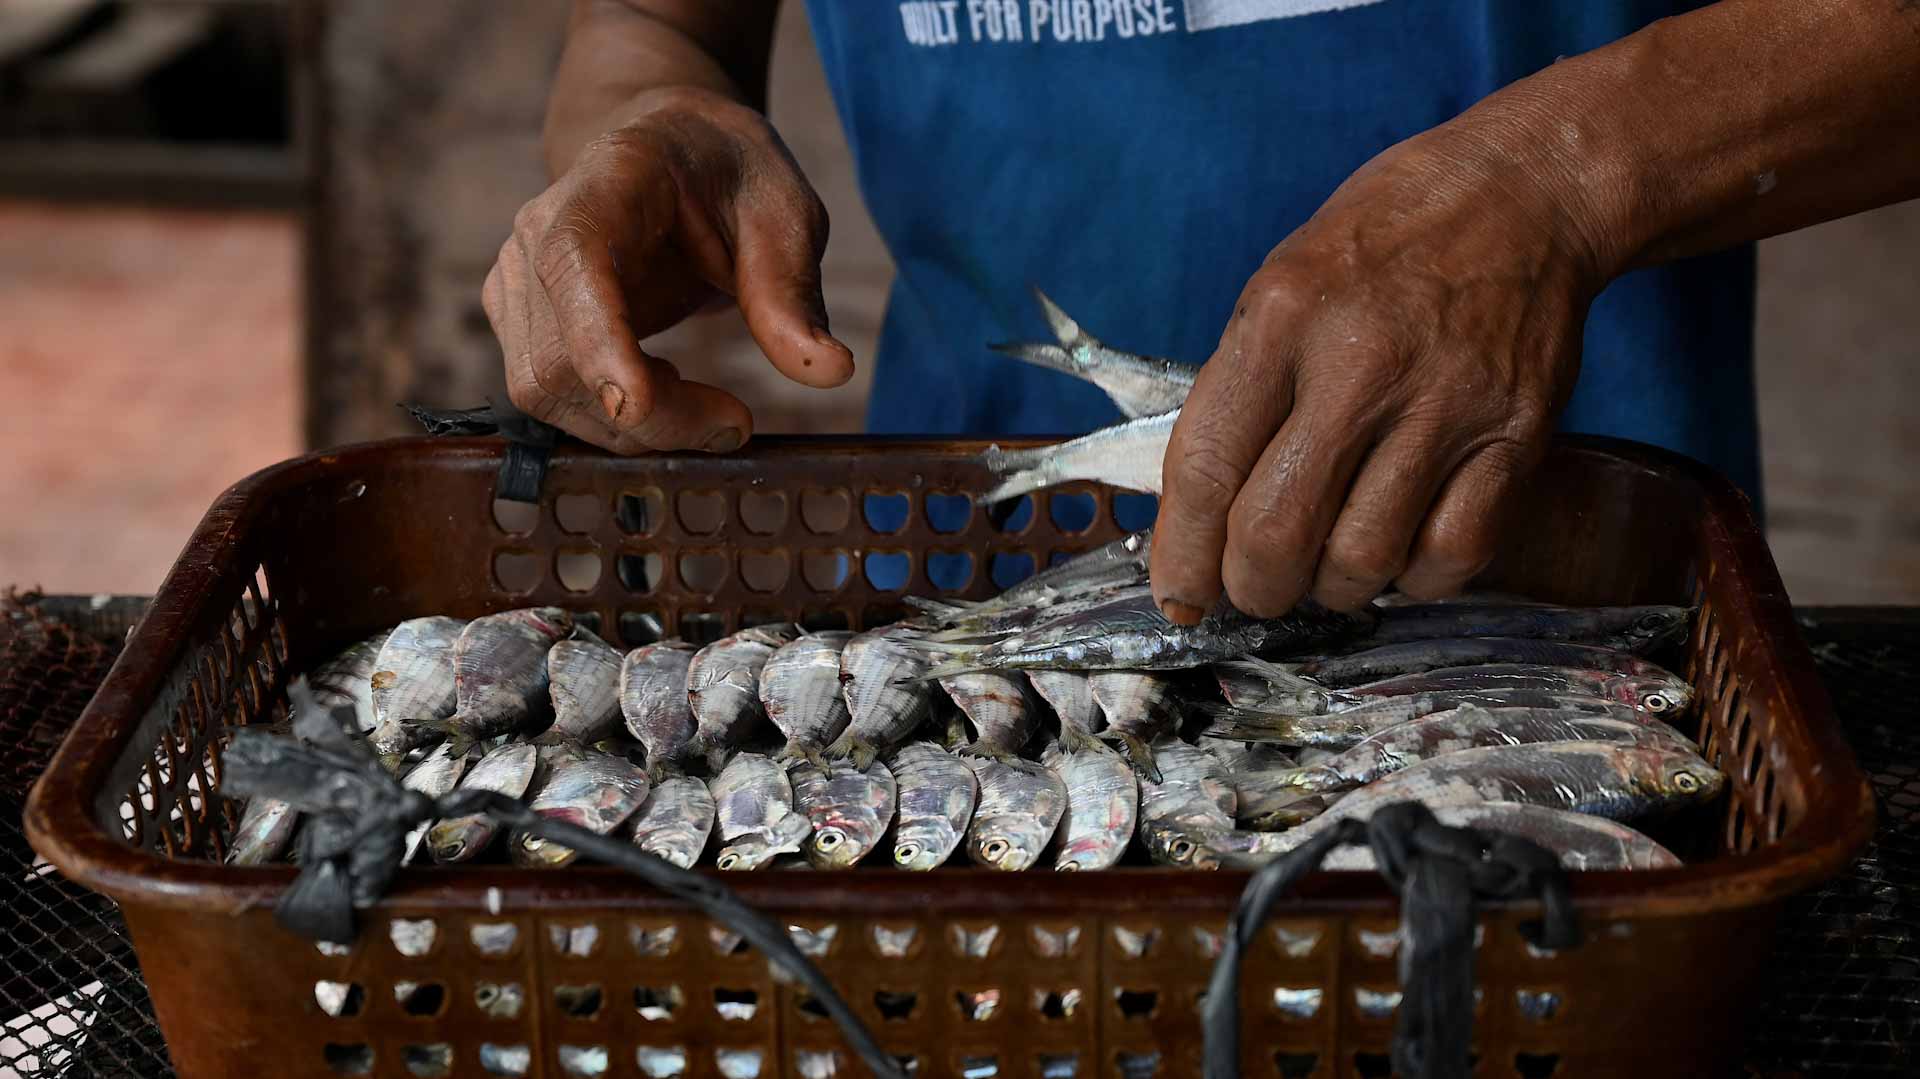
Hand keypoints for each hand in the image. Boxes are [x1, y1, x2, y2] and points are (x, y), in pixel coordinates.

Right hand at [483, 87, 853, 452]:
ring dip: (636, 429)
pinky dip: (618, 420)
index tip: (634, 405)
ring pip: (547, 390)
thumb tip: (831, 371)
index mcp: (606, 183)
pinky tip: (666, 389)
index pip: (574, 263)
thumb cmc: (729, 174)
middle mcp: (539, 231)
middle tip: (736, 424)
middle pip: (560, 358)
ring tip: (712, 408)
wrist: (672, 150)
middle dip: (652, 415)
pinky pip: (553, 397)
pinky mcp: (519, 322)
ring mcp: (518, 280)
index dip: (594, 340)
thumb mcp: (783, 213)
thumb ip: (793, 291)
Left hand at [1151, 122, 1611, 619]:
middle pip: (1278, 533)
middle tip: (1256, 586)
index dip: (1182, 553)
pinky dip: (1414, 579)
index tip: (1179, 593)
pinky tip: (1401, 551)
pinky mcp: (1516, 436)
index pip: (1206, 467)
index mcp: (1282, 317)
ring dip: (1332, 587)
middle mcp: (1361, 363)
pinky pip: (1451, 556)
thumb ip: (1240, 393)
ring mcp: (1446, 404)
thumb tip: (1199, 519)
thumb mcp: (1281, 286)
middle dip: (1252, 587)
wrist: (1525, 192)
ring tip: (1330, 559)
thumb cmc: (1384, 244)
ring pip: (1362, 560)